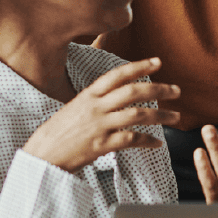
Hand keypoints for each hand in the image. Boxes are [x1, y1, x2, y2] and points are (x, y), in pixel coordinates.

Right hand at [22, 57, 180, 174]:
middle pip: (133, 92)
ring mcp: (99, 125)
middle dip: (158, 89)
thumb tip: (115, 92)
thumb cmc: (58, 131)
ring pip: (137, 115)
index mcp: (89, 94)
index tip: (158, 62)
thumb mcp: (74, 106)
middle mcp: (95, 107)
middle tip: (176, 91)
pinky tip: (157, 143)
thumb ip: (95, 98)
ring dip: (160, 115)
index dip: (139, 66)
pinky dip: (147, 141)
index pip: (117, 75)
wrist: (42, 155)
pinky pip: (130, 140)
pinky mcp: (101, 145)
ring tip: (175, 117)